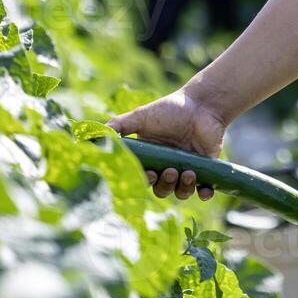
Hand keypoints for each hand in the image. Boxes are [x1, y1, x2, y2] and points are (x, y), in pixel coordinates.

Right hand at [106, 87, 229, 199]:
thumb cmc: (171, 109)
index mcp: (151, 159)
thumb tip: (91, 137)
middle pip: (161, 189)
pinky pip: (205, 190)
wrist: (202, 104)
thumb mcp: (141, 116)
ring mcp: (187, 169)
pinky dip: (205, 194)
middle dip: (165, 184)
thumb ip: (118, 126)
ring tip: (188, 173)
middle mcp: (167, 167)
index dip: (144, 181)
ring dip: (183, 188)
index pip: (143, 178)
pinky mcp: (207, 170)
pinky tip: (205, 192)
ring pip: (181, 192)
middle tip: (170, 171)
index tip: (148, 173)